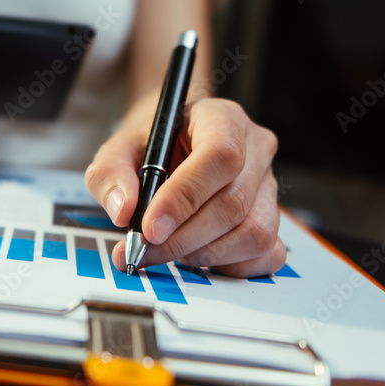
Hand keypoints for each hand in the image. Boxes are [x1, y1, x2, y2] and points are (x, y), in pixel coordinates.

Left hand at [85, 96, 284, 277]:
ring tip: (166, 249)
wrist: (172, 146)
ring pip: (253, 233)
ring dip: (203, 253)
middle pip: (233, 203)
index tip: (150, 228)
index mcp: (222, 119)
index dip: (185, 197)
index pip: (220, 156)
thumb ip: (111, 173)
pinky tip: (196, 254)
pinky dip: (228, 266)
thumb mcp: (119, 148)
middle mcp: (255, 149)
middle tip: (143, 250)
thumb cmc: (151, 145)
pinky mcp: (273, 218)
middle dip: (183, 238)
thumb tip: (123, 211)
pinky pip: (266, 254)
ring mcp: (270, 186)